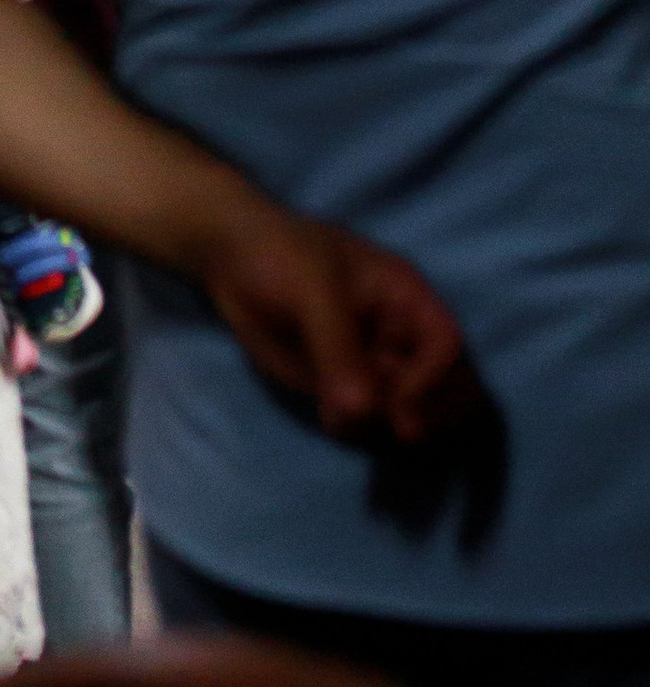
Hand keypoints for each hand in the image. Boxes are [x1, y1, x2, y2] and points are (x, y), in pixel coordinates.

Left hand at [193, 194, 468, 446]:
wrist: (233, 262)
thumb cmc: (280, 255)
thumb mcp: (311, 290)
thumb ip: (338, 347)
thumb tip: (363, 411)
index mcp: (407, 298)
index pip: (447, 347)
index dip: (432, 383)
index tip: (398, 410)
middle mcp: (403, 337)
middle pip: (453, 390)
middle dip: (429, 417)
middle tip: (389, 427)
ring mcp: (378, 366)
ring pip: (416, 414)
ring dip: (387, 429)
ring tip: (340, 415)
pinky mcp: (350, 389)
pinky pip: (373, 424)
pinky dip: (360, 431)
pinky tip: (330, 418)